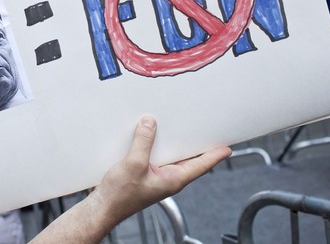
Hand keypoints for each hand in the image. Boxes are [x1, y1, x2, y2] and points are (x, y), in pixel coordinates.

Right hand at [30, 116, 230, 242]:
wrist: (102, 207)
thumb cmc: (120, 195)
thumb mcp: (134, 163)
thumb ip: (144, 141)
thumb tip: (151, 123)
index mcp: (173, 179)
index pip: (200, 165)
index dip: (214, 155)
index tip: (227, 147)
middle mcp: (167, 178)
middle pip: (187, 158)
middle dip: (194, 144)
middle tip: (202, 128)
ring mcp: (155, 176)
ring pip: (169, 156)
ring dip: (171, 142)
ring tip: (175, 126)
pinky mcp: (143, 173)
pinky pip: (154, 156)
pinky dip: (154, 145)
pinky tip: (147, 135)